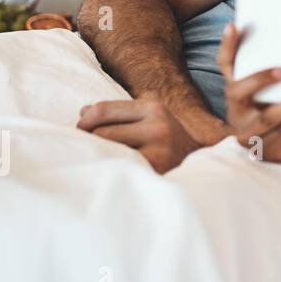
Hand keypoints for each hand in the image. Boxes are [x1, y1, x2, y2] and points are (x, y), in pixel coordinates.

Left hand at [77, 98, 202, 173]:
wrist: (200, 168)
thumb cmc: (165, 144)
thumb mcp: (149, 120)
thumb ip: (118, 115)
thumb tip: (84, 111)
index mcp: (154, 107)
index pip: (102, 110)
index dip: (84, 123)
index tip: (80, 134)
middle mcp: (158, 125)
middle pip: (100, 132)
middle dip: (90, 142)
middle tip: (91, 152)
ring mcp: (159, 148)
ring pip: (108, 151)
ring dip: (101, 157)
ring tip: (105, 163)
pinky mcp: (156, 169)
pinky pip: (119, 168)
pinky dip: (112, 171)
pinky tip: (116, 174)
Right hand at [218, 21, 280, 169]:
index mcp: (239, 89)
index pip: (227, 65)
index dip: (228, 46)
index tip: (234, 25)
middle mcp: (237, 110)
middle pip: (238, 91)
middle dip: (261, 78)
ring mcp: (246, 132)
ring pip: (264, 118)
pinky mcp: (262, 150)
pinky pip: (278, 134)